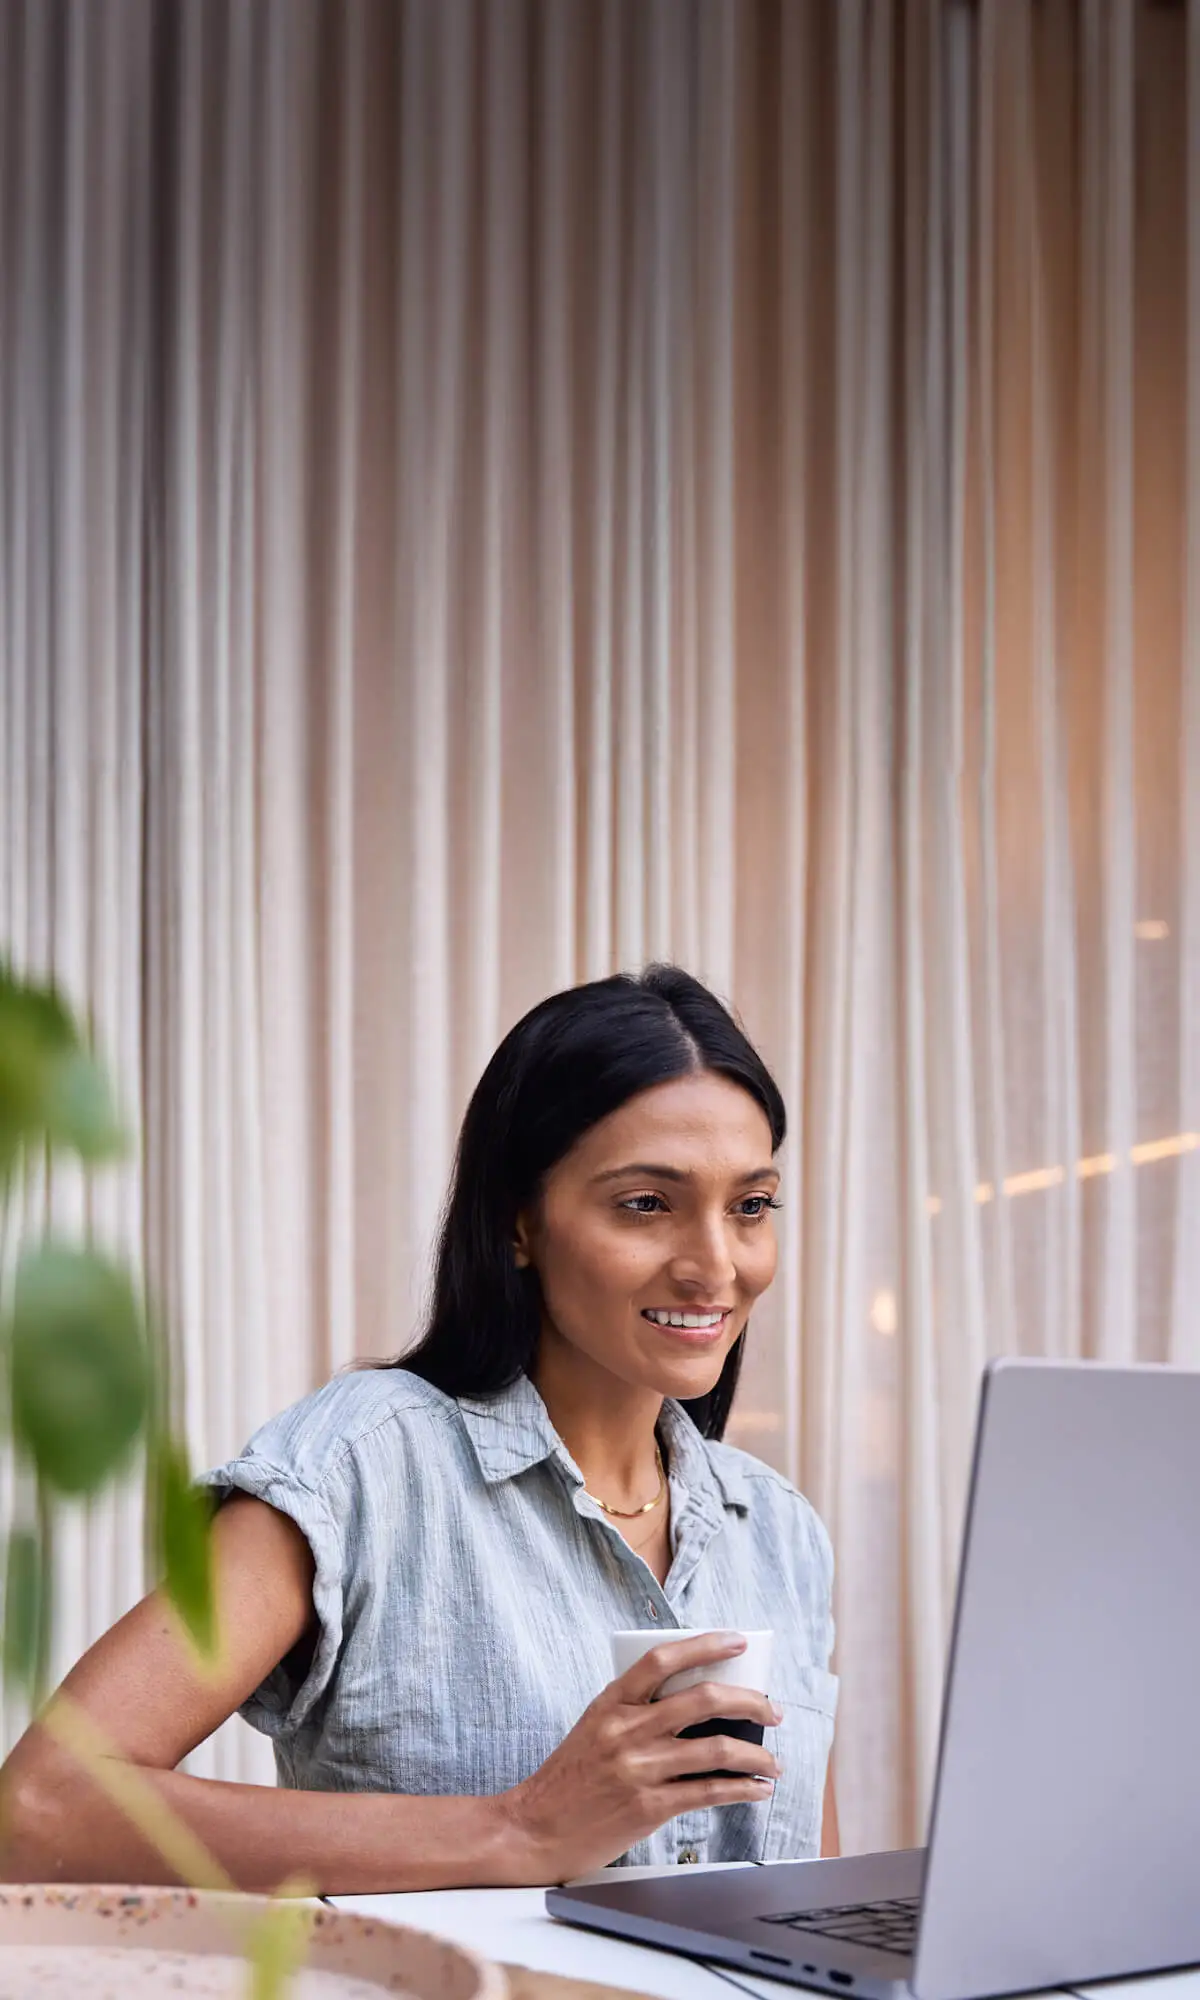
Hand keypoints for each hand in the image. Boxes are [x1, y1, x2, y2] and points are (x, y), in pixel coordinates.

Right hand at [498, 1632, 781, 1883]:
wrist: (535, 1828)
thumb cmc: (569, 1777)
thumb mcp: (594, 1726)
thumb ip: (635, 1710)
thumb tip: (698, 1703)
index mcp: (612, 1702)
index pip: (663, 1659)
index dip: (706, 1645)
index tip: (739, 1642)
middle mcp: (628, 1729)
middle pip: (704, 1699)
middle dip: (751, 1701)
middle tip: (772, 1710)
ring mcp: (640, 1768)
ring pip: (717, 1748)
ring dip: (756, 1755)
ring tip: (772, 1761)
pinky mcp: (650, 1806)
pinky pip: (710, 1791)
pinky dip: (743, 1789)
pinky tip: (757, 1789)